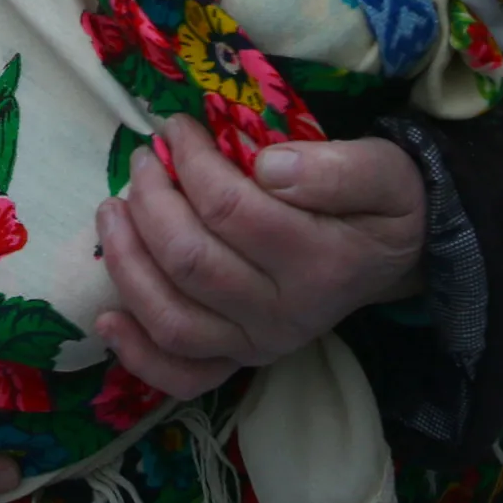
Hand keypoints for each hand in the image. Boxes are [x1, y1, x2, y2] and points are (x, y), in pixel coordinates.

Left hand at [93, 116, 427, 397]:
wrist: (394, 257)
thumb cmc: (381, 204)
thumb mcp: (384, 171)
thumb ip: (336, 168)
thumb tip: (267, 167)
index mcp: (321, 262)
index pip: (231, 211)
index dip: (191, 163)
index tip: (176, 128)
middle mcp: (285, 314)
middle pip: (191, 261)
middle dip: (151, 202)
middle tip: (142, 160)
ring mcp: (258, 344)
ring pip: (172, 318)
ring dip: (128, 263)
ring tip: (113, 210)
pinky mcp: (239, 359)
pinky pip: (181, 374)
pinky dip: (138, 354)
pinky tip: (108, 317)